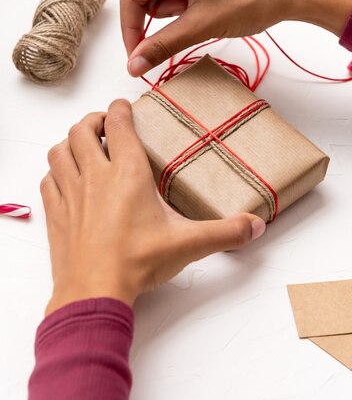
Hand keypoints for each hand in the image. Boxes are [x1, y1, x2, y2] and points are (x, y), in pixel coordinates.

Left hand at [41, 100, 264, 314]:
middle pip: (81, 130)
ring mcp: (71, 194)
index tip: (125, 106)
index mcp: (127, 173)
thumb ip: (225, 232)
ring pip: (59, 151)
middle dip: (92, 120)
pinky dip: (56, 172)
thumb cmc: (137, 263)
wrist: (94, 292)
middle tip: (105, 125)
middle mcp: (95, 176)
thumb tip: (254, 225)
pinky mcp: (57, 214)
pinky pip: (48, 181)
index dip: (120, 109)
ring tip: (84, 145)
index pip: (118, 124)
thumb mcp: (188, 244)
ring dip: (70, 142)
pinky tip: (66, 179)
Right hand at [118, 0, 351, 76]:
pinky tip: (196, 12)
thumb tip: (134, 65)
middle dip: (141, 17)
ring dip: (161, 9)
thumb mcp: (201, 25)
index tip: (137, 56)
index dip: (129, 28)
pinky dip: (176, 0)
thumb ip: (162, 45)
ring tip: (189, 23)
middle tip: (156, 44)